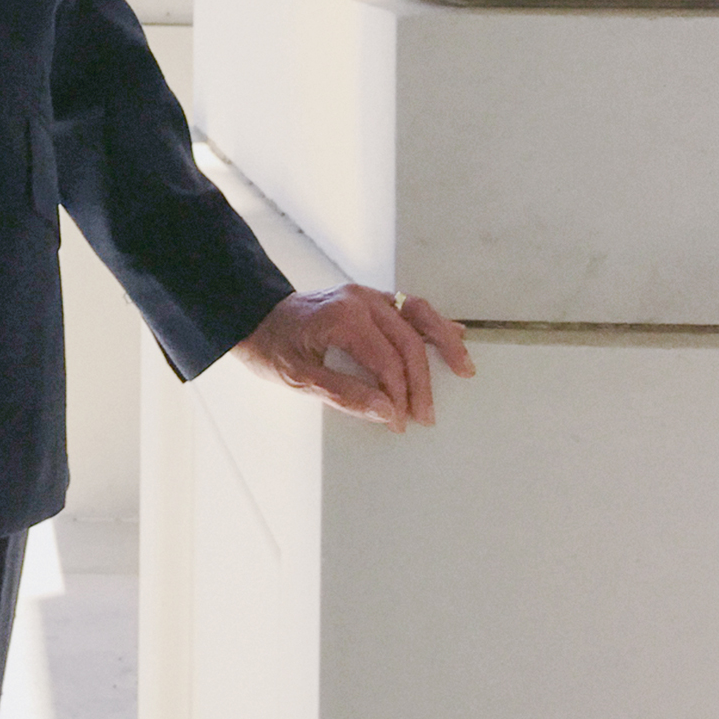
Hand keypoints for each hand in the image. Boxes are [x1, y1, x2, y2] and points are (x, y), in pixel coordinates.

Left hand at [234, 284, 473, 429]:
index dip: (399, 394)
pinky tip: (455, 336)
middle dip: (421, 382)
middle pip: (407, 341)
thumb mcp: (297, 378)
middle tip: (425, 416)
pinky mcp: (369, 299)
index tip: (401, 422)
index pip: (387, 360)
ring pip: (419, 313)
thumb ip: (343, 395)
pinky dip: (433, 323)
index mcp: (343, 316)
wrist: (253, 317)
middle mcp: (360, 299)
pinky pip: (409, 307)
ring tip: (464, 368)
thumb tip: (387, 412)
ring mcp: (366, 296)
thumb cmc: (271, 346)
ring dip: (445, 341)